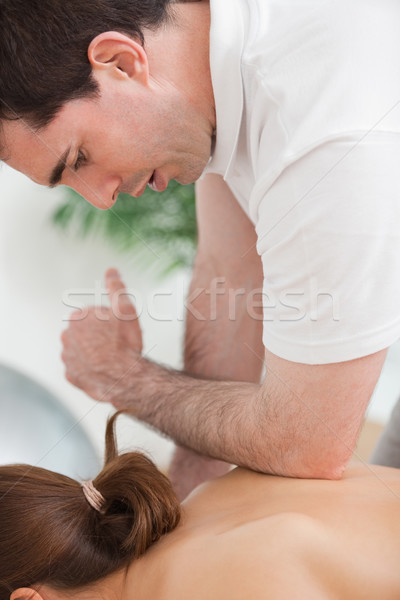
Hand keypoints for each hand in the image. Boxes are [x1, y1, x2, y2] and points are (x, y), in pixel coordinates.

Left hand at [61, 268, 142, 403]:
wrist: (123, 377)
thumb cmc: (125, 342)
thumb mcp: (125, 308)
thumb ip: (116, 287)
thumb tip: (111, 270)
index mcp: (78, 317)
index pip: (96, 316)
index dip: (111, 322)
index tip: (120, 331)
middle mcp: (67, 335)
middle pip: (88, 333)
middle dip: (101, 336)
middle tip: (118, 345)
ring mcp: (67, 357)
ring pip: (83, 350)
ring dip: (94, 352)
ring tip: (112, 359)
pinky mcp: (70, 375)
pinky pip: (81, 369)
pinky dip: (90, 369)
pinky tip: (104, 370)